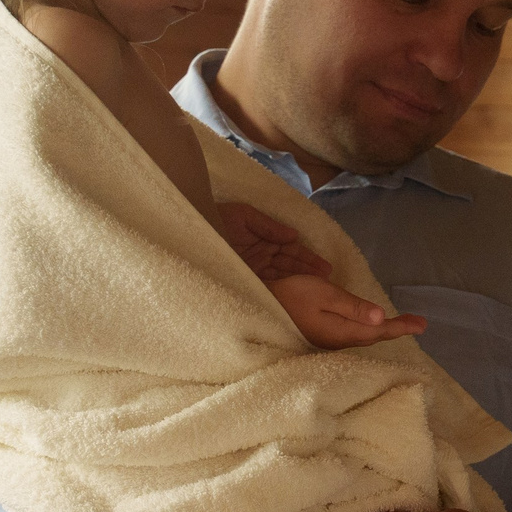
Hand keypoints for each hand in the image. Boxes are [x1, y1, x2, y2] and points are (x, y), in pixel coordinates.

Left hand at [217, 201, 331, 284]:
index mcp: (261, 240)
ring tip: (319, 288)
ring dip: (299, 281)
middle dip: (308, 272)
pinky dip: (281, 290)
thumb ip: (268, 225)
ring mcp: (252, 271)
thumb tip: (294, 236)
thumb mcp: (242, 215)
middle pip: (288, 266)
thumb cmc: (211, 219)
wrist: (183, 234)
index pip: (289, 250)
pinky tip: (295, 295)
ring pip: (281, 277)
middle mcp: (259, 257)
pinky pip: (266, 287)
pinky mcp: (243, 282)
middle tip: (327, 280)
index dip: (307, 258)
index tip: (324, 268)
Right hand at [268, 272, 428, 350]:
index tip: (423, 324)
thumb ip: (353, 307)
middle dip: (396, 329)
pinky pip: (350, 334)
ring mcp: (327, 339)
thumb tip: (382, 318)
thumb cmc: (289, 296)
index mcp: (342, 331)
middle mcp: (337, 340)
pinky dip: (365, 329)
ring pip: (362, 336)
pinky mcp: (319, 335)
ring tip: (400, 324)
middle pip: (373, 335)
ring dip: (382, 330)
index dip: (402, 326)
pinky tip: (367, 325)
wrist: (255, 306)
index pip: (379, 330)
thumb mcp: (323, 295)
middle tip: (418, 323)